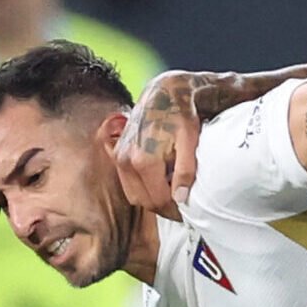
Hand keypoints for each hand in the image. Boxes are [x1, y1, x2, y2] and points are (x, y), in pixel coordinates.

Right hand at [115, 72, 204, 218]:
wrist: (163, 93)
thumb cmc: (180, 114)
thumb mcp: (190, 140)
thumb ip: (185, 170)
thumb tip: (181, 198)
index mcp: (143, 160)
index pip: (158, 201)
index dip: (175, 211)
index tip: (189, 213)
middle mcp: (126, 160)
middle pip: (145, 202)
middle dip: (165, 208)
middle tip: (183, 207)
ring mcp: (118, 157)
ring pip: (135, 195)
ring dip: (153, 199)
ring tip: (173, 193)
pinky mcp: (117, 154)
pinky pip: (129, 183)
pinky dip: (144, 188)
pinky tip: (160, 181)